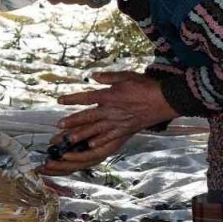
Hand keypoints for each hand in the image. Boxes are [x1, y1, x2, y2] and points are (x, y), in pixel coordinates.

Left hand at [38, 72, 177, 175]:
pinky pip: (110, 138)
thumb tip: (93, 76)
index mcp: (109, 95)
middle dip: (72, 122)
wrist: (163, 100)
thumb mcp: (126, 75)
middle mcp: (111, 111)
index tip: (59, 100)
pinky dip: (100, 142)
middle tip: (59, 127)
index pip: (86, 97)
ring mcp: (118, 122)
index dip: (72, 99)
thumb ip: (108, 77)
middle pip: (88, 117)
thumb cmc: (145, 85)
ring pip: (96, 130)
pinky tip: (91, 146)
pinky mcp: (126, 130)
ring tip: (69, 140)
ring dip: (81, 135)